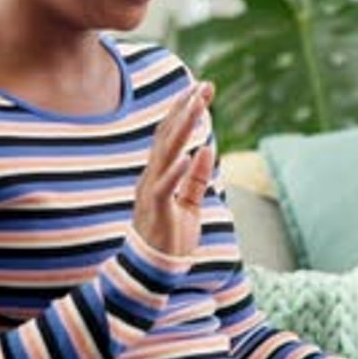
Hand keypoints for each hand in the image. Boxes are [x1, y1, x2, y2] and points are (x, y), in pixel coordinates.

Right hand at [133, 81, 215, 255]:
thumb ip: (196, 179)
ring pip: (166, 153)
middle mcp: (152, 177)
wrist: (155, 272)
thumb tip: (206, 150)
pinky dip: (177, 170)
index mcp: (159, 174)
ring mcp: (151, 192)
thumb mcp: (190, 204)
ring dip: (183, 128)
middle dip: (186, 109)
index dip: (185, 111)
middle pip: (168, 136)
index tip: (201, 89)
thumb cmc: (171, 238)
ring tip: (198, 106)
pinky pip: (166, 187)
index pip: (171, 135)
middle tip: (205, 86)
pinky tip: (190, 153)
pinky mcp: (157, 211)